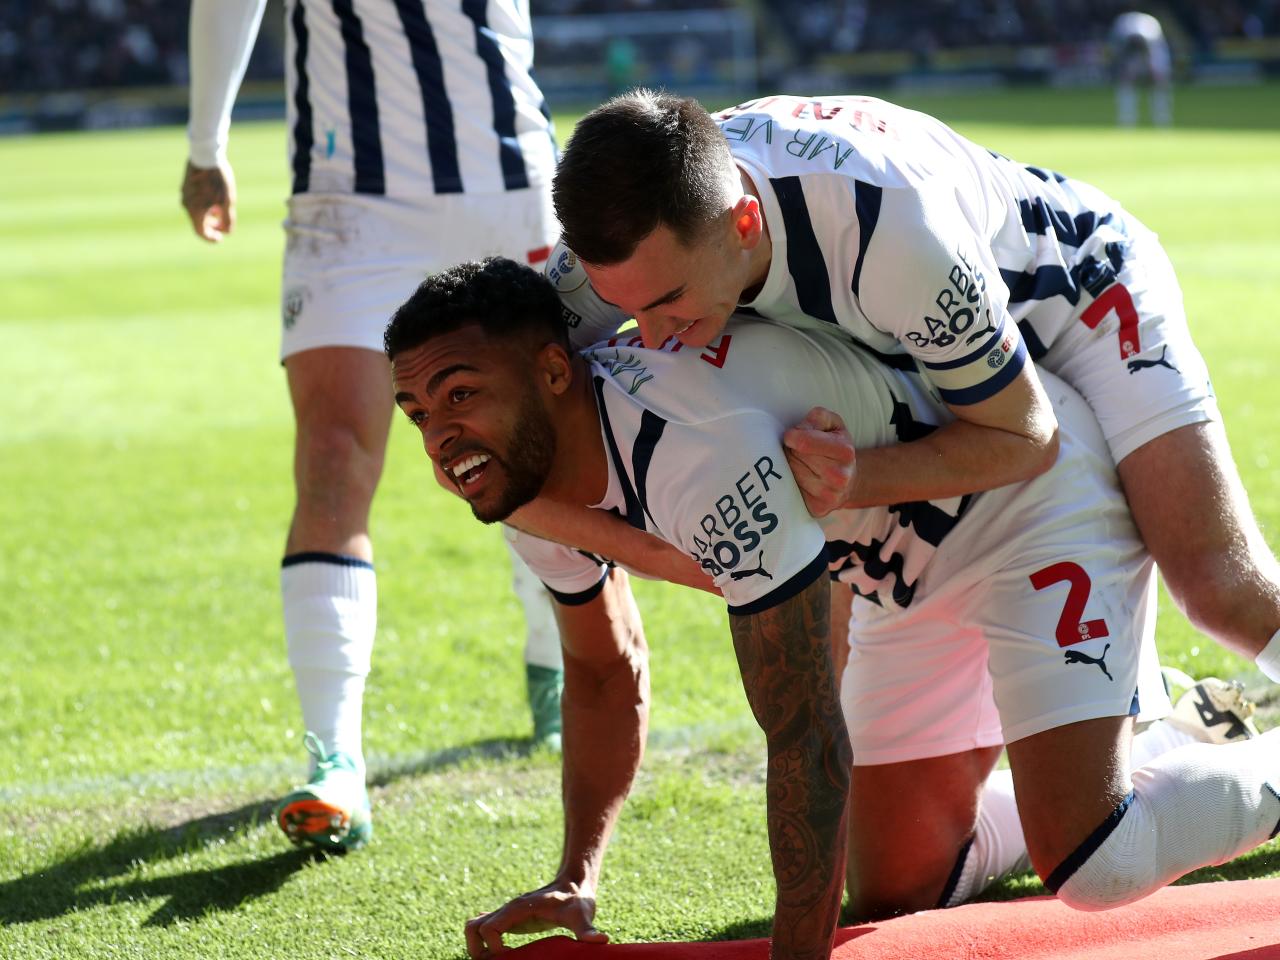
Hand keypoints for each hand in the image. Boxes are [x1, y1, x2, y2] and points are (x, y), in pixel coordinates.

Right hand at [180, 160, 236, 241]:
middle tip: (223, 225)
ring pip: (196, 210)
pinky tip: (213, 197)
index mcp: (195, 211)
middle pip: (198, 222)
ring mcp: (184, 194)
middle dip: (211, 226)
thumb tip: (227, 232)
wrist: (205, 154)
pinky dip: (203, 204)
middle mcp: (186, 204)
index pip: (201, 233)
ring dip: (208, 214)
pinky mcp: (185, 185)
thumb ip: (228, 219)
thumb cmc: (218, 179)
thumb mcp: (228, 201)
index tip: (220, 237)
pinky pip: (194, 200)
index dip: (211, 238)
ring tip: (220, 209)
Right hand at [464, 881, 607, 957]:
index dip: (493, 948)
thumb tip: (601, 940)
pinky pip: (483, 928)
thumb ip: (587, 930)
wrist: (576, 884)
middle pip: (473, 928)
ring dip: (476, 946)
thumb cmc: (577, 900)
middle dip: (477, 950)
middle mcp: (507, 909)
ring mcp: (506, 914)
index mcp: (518, 908)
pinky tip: (502, 955)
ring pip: (473, 927)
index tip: (510, 956)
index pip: (488, 928)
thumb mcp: (583, 915)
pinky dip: (482, 942)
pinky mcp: (509, 919)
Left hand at [782, 406, 856, 516]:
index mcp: (845, 452)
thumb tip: (798, 430)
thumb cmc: (835, 447)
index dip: (792, 436)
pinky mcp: (817, 509)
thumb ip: (817, 418)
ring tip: (803, 465)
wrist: (849, 480)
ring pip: (789, 475)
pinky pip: (789, 492)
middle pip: (794, 457)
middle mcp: (839, 477)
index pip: (802, 442)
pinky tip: (802, 480)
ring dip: (789, 467)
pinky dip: (791, 484)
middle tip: (801, 453)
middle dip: (792, 451)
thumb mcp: (832, 424)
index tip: (793, 436)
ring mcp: (829, 496)